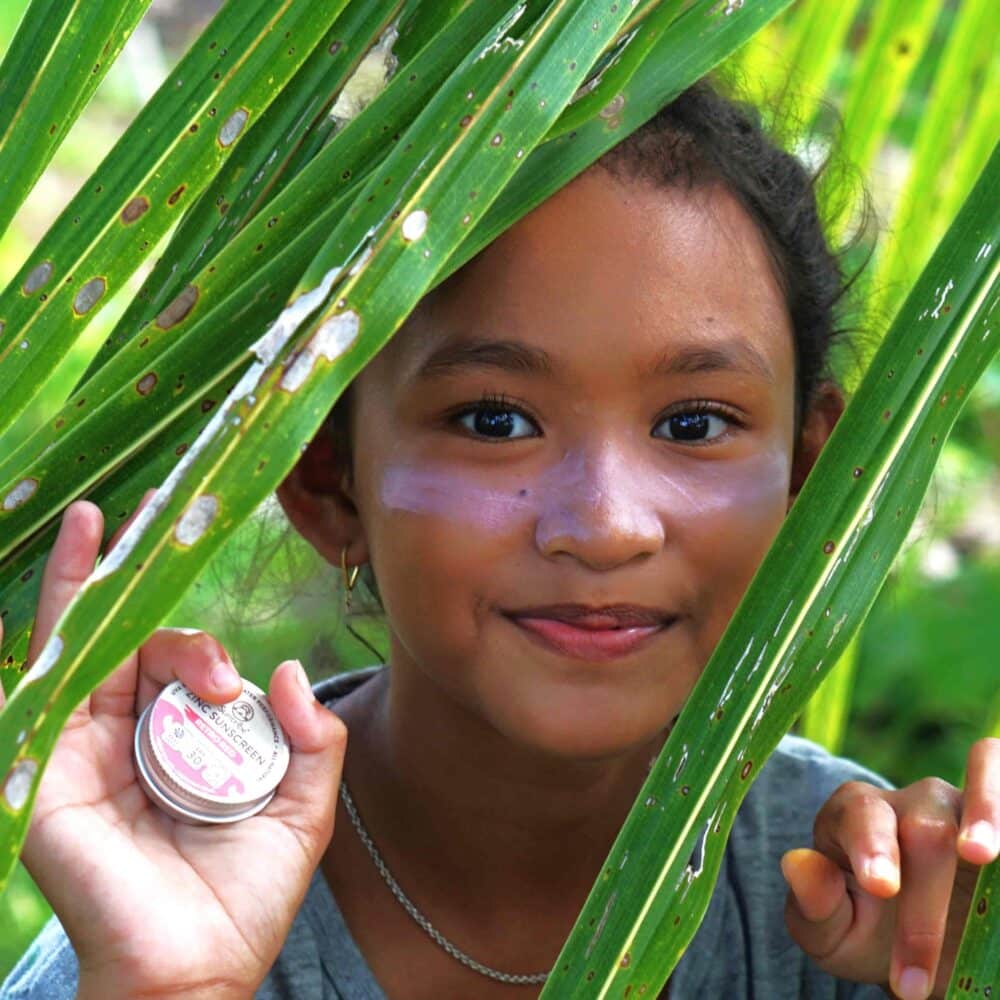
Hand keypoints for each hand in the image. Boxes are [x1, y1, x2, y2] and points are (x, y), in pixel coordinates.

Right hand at [0, 496, 347, 998]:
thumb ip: (310, 740)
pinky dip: (52, 625)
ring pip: (89, 647)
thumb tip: (286, 672)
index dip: (200, 644)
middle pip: (135, 645)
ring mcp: (87, 749)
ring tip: (103, 519)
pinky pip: (44, 688)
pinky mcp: (52, 769)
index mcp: (189, 743)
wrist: (197, 970)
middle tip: (163, 525)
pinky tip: (59, 568)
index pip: (184, 668)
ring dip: (96, 583)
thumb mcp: (302, 808)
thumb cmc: (245, 897)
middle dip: (147, 590)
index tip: (228, 671)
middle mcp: (134, 738)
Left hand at [780, 742, 998, 998]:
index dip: (872, 847)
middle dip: (922, 908)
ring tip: (982, 856)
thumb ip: (812, 902)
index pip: (862, 816)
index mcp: (856, 814)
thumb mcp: (830, 932)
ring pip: (976, 793)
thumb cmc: (865, 932)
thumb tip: (797, 863)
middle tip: (911, 979)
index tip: (882, 889)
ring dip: (985, 815)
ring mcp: (964, 805)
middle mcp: (913, 801)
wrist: (919, 952)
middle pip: (923, 830)